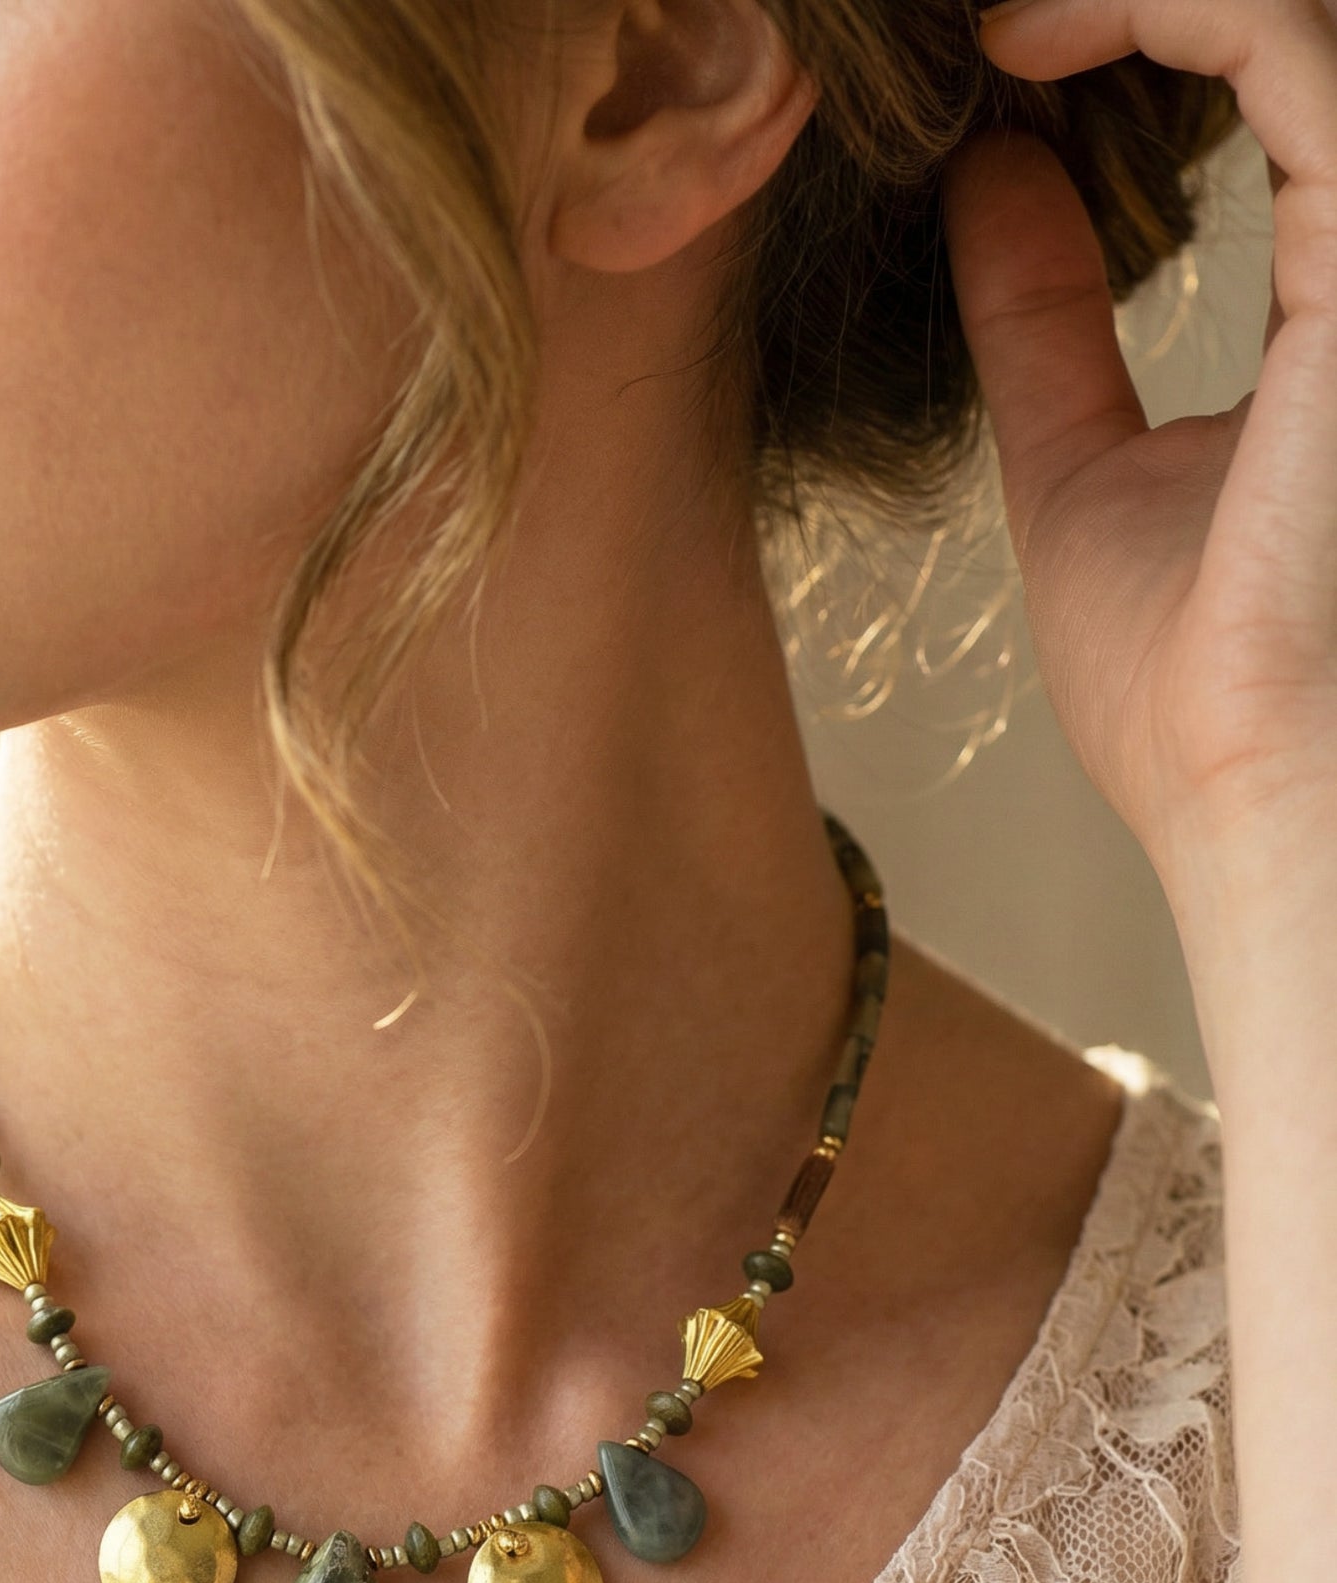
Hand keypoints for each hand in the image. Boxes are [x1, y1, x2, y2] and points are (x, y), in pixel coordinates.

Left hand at [942, 0, 1336, 881]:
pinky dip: (1169, 11)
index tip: (998, 55)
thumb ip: (1044, 322)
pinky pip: (1297, 41)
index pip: (1280, 84)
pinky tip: (1034, 43)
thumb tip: (987, 178)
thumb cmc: (1193, 678)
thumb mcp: (1078, 466)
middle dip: (1148, 9)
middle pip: (1301, 33)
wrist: (1255, 794)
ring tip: (1004, 32)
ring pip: (1304, 9)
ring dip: (1150, 1)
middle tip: (1000, 31)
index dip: (1147, 29)